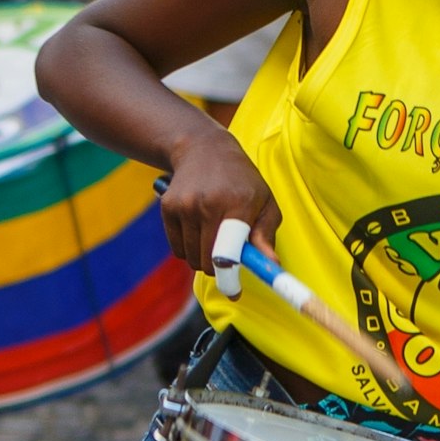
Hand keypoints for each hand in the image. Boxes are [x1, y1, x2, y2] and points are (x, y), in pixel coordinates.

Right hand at [158, 120, 280, 290]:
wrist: (203, 148)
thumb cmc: (241, 180)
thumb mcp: (264, 201)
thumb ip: (266, 234)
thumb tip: (272, 265)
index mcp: (238, 203)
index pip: (228, 250)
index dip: (230, 275)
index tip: (234, 292)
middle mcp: (208, 204)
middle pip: (207, 261)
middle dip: (219, 269)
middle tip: (229, 261)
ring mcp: (185, 205)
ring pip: (191, 258)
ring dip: (203, 258)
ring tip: (214, 237)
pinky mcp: (168, 207)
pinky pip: (177, 249)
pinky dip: (187, 249)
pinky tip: (197, 229)